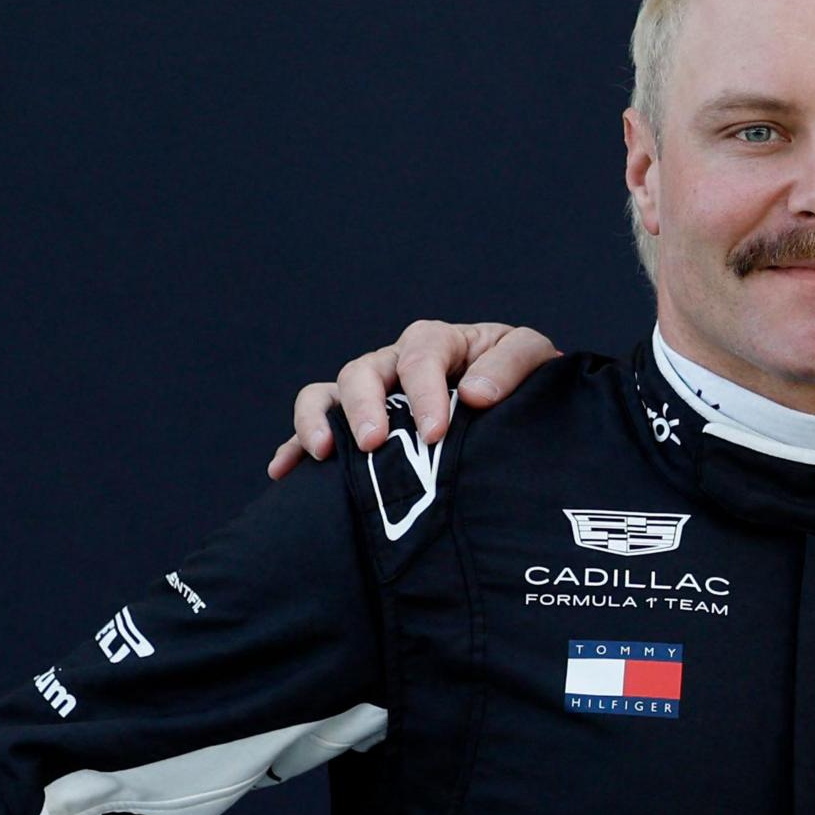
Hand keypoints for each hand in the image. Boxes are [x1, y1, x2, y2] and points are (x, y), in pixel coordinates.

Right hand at [266, 321, 563, 478]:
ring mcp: (372, 393)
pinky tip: (284, 472)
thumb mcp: (530, 355)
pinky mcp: (358, 424)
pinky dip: (295, 447)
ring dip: (319, 420)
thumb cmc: (522, 377)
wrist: (519, 405)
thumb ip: (510, 365)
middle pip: (364, 371)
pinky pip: (316, 428)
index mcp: (439, 342)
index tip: (434, 431)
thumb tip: (473, 393)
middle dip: (364, 406)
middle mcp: (396, 362)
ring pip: (329, 394)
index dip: (423, 392)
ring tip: (324, 453)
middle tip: (374, 442)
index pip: (421, 356)